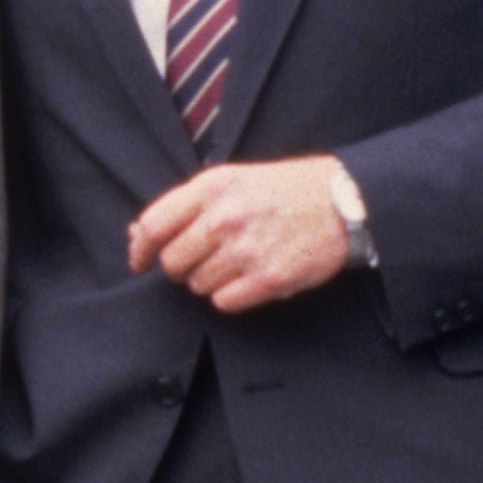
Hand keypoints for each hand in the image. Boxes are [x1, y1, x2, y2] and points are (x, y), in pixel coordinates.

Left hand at [125, 155, 355, 313]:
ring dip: (211, 280)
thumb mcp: (232, 180)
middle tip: (203, 259)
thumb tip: (139, 235)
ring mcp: (247, 250)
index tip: (140, 261)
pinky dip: (232, 296)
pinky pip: (225, 302)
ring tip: (238, 261)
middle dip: (182, 266)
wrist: (344, 202)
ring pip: (198, 285)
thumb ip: (185, 206)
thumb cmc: (284, 190)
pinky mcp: (269, 278)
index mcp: (212, 187)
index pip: (154, 226)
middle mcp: (225, 218)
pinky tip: (250, 277)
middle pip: (173, 263)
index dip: (140, 250)